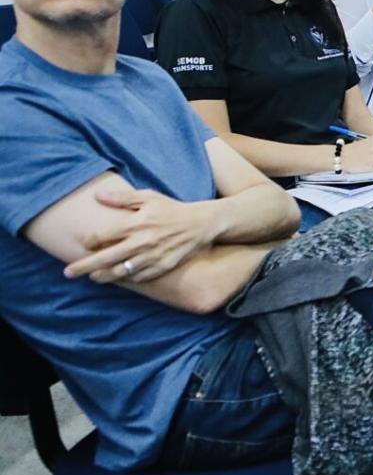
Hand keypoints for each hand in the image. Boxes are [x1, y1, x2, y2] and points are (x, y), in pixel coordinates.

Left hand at [64, 189, 216, 283]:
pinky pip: (140, 277)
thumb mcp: (149, 197)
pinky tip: (121, 276)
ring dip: (103, 276)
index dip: (89, 241)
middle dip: (84, 267)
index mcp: (135, 224)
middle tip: (68, 273)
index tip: (86, 242)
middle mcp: (141, 243)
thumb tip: (97, 196)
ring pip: (120, 272)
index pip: (102, 236)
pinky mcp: (162, 267)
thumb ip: (122, 198)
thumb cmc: (172, 208)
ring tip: (93, 278)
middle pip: (105, 258)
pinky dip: (128, 278)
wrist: (202, 224)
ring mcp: (152, 257)